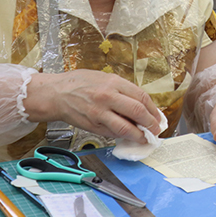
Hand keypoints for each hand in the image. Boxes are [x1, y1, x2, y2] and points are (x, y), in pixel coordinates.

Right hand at [24, 70, 161, 143]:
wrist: (57, 93)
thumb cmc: (81, 83)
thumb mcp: (105, 78)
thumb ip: (123, 90)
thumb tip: (141, 104)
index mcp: (114, 82)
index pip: (141, 97)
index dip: (153, 109)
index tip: (158, 116)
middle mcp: (107, 97)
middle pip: (137, 111)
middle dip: (151, 123)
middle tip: (156, 129)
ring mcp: (99, 113)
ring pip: (125, 128)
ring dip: (139, 135)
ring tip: (145, 138)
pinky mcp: (92, 126)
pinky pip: (112, 133)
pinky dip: (123, 136)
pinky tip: (128, 137)